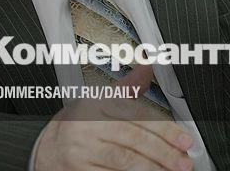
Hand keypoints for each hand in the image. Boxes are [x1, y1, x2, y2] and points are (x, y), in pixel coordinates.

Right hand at [34, 65, 193, 170]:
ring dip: (152, 167)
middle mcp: (87, 125)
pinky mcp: (78, 170)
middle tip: (184, 161)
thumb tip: (148, 68)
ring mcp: (81, 150)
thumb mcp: (98, 101)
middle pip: (134, 139)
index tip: (185, 140)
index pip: (137, 115)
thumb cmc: (77, 125)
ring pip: (124, 160)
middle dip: (164, 152)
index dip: (165, 129)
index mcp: (96, 103)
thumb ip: (126, 89)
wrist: (45, 149)